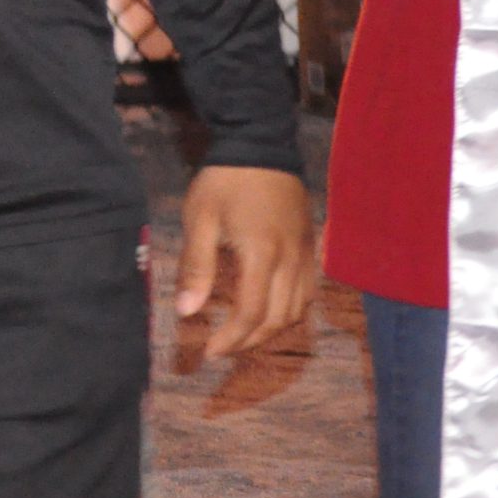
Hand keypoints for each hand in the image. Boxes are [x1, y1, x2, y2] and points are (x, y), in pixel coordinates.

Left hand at [175, 164, 316, 358]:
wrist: (261, 146)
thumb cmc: (224, 182)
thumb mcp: (200, 220)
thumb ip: (196, 267)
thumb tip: (187, 312)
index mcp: (262, 254)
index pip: (252, 313)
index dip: (232, 339)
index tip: (209, 352)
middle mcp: (291, 260)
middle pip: (278, 319)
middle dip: (249, 341)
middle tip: (221, 348)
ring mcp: (306, 254)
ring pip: (297, 310)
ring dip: (270, 331)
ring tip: (241, 337)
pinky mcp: (311, 247)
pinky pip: (307, 293)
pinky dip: (289, 312)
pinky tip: (268, 313)